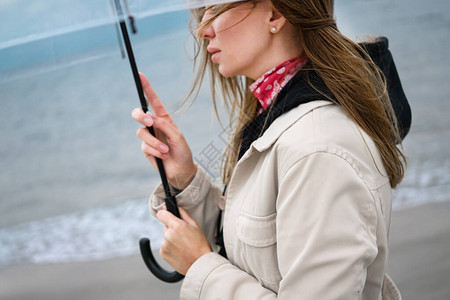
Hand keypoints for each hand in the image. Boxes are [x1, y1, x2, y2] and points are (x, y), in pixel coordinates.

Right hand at [132, 73, 196, 189]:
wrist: (181, 170)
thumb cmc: (183, 151)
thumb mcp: (178, 136)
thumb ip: (164, 125)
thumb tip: (150, 118)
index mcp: (163, 118)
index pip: (153, 100)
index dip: (146, 87)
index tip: (140, 75)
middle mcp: (154, 125)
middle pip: (138, 114)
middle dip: (140, 115)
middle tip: (149, 121)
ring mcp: (148, 137)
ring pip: (141, 132)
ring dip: (154, 142)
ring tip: (166, 149)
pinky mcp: (145, 148)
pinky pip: (145, 146)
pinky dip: (155, 150)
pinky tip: (164, 155)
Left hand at [157, 207, 211, 274]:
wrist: (200, 263)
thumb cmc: (200, 244)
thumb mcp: (194, 225)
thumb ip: (182, 214)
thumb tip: (172, 207)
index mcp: (176, 226)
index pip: (161, 214)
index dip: (165, 214)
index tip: (168, 216)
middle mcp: (168, 235)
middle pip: (166, 227)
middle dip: (173, 229)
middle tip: (184, 236)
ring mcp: (164, 245)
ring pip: (166, 237)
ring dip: (172, 239)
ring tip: (184, 245)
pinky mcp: (163, 253)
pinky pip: (165, 247)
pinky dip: (170, 248)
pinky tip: (180, 251)